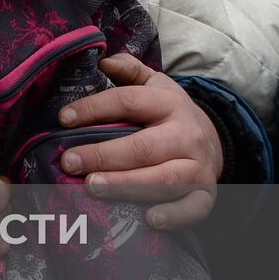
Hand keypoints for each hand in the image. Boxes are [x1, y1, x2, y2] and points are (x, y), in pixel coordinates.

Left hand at [58, 54, 222, 229]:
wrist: (215, 141)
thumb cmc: (169, 115)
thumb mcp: (154, 85)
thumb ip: (129, 70)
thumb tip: (103, 60)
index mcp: (169, 103)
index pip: (128, 102)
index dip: (94, 108)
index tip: (63, 118)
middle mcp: (187, 135)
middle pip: (144, 147)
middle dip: (104, 156)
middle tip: (69, 161)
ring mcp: (199, 167)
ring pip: (164, 179)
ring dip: (127, 185)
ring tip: (92, 187)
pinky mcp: (206, 195)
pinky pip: (193, 208)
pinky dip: (173, 215)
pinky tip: (148, 219)